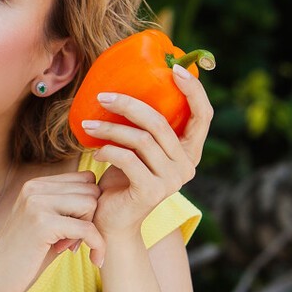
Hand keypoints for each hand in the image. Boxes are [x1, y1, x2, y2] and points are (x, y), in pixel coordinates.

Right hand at [0, 171, 103, 291]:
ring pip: (91, 204)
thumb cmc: (22, 257)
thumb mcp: (44, 225)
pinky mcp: (42, 224)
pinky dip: (97, 245)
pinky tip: (94, 260)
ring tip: (75, 248)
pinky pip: (87, 228)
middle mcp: (34, 188)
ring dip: (93, 229)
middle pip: (91, 190)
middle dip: (93, 217)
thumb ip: (66, 209)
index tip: (81, 229)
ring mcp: (37, 204)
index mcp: (34, 185)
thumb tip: (100, 199)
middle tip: (77, 242)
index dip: (90, 204)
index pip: (84, 179)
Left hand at [81, 63, 212, 237]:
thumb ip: (145, 129)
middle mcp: (187, 165)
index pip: (202, 115)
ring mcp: (172, 180)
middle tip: (103, 95)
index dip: (193, 90)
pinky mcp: (152, 191)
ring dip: (110, 128)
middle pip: (160, 123)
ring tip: (88, 124)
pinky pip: (128, 159)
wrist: (112, 221)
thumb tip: (127, 89)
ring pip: (141, 140)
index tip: (175, 69)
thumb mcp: (137, 150)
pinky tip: (95, 151)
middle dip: (129, 104)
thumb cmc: (122, 180)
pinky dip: (108, 151)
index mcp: (189, 151)